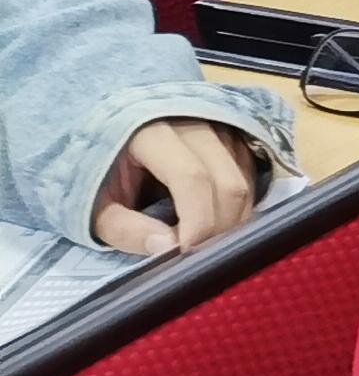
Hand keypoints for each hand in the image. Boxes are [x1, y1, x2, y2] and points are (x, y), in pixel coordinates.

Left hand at [91, 118, 263, 256]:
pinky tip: (212, 217)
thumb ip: (124, 228)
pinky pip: (249, 174)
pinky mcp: (232, 133)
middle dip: (221, 228)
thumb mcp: (91, 206)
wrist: (99, 134)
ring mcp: (217, 124)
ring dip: (232, 218)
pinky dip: (238, 204)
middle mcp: (192, 120)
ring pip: (245, 180)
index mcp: (148, 131)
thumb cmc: (96, 174)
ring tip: (202, 239)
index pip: (191, 177)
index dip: (198, 221)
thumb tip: (168, 248)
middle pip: (229, 182)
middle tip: (197, 255)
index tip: (187, 254)